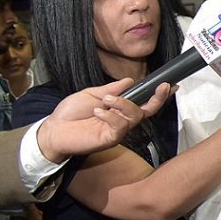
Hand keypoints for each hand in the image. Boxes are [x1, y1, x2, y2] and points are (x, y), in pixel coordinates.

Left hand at [37, 79, 171, 162]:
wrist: (53, 130)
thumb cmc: (69, 114)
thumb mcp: (91, 94)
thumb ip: (111, 88)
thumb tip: (130, 80)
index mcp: (119, 109)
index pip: (143, 102)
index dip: (157, 94)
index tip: (167, 83)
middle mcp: (122, 120)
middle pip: (148, 110)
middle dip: (157, 98)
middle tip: (161, 87)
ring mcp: (117, 130)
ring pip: (134, 116)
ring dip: (123, 104)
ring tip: (105, 99)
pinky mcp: (110, 139)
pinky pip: (119, 126)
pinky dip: (110, 116)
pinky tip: (97, 111)